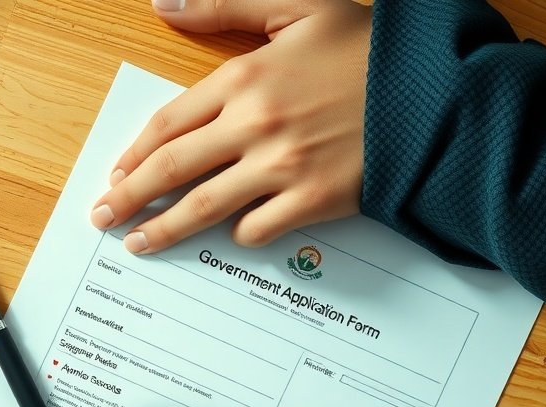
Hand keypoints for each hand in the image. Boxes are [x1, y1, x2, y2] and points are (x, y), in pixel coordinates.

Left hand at [91, 0, 371, 253]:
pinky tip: (228, 235)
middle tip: (103, 217)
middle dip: (129, 197)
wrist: (443, 92)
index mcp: (246, 77)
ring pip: (202, 207)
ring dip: (163, 229)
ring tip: (138, 243)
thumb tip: (164, 4)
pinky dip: (238, 234)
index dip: (135, 153)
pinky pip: (256, 228)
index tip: (115, 173)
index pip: (168, 123)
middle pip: (171, 169)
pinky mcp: (313, 201)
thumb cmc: (374, 50)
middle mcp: (255, 125)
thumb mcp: (301, 5)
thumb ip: (228, 5)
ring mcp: (282, 167)